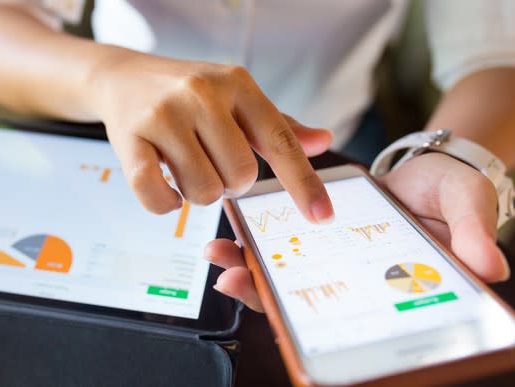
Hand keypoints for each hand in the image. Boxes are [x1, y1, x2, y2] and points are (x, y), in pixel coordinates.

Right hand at [90, 54, 332, 220]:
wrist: (125, 76)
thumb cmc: (188, 93)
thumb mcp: (237, 98)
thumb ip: (277, 126)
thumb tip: (323, 141)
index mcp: (238, 86)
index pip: (281, 141)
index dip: (304, 183)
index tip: (323, 216)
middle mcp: (202, 95)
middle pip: (240, 177)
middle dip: (231, 185)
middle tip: (214, 165)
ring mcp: (164, 115)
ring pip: (203, 190)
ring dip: (200, 193)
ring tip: (188, 168)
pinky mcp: (130, 138)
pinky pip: (156, 194)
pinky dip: (166, 203)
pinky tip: (166, 188)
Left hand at [205, 153, 509, 311]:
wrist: (432, 165)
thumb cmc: (450, 192)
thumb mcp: (467, 207)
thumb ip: (473, 233)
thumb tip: (491, 267)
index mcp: (386, 281)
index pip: (345, 311)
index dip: (315, 318)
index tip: (281, 313)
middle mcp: (352, 273)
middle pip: (304, 295)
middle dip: (264, 292)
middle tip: (231, 280)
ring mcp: (331, 251)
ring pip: (287, 268)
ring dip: (251, 262)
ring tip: (218, 253)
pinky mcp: (317, 225)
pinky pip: (286, 234)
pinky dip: (261, 232)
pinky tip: (236, 224)